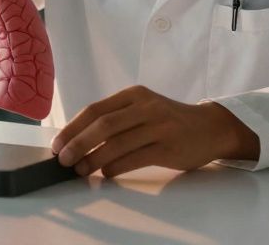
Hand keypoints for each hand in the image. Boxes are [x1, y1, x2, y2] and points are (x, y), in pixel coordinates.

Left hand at [50, 85, 258, 177]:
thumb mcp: (143, 108)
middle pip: (103, 125)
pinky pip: (134, 158)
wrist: (211, 128)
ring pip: (116, 143)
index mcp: (134, 94)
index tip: (57, 144)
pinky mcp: (168, 146)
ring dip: (93, 159)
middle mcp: (145, 106)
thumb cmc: (169, 120)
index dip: (73, 128)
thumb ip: (116, 118)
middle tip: (64, 160)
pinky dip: (115, 167)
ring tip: (81, 170)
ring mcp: (158, 125)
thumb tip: (78, 140)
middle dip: (78, 144)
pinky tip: (106, 173)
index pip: (95, 110)